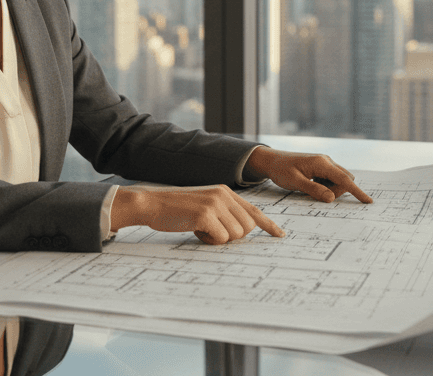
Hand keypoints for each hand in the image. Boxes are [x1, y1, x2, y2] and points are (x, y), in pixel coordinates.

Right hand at [111, 185, 284, 244]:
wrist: (152, 203)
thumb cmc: (177, 209)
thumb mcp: (205, 204)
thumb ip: (224, 212)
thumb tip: (243, 230)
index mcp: (225, 192)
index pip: (254, 211)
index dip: (268, 225)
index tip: (280, 235)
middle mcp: (223, 195)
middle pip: (247, 228)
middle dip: (233, 236)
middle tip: (212, 232)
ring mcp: (215, 204)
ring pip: (235, 235)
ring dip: (219, 239)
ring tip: (201, 229)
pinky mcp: (205, 215)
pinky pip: (221, 238)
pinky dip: (209, 241)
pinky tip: (195, 231)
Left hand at [244, 147, 373, 203]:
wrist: (271, 160)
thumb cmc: (281, 170)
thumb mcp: (295, 182)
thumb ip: (313, 190)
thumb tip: (332, 198)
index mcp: (321, 163)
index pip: (344, 179)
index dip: (357, 191)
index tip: (368, 201)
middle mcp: (326, 161)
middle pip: (344, 179)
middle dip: (338, 191)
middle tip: (317, 194)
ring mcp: (324, 163)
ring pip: (338, 180)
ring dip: (331, 189)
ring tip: (310, 188)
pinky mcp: (321, 167)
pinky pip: (331, 179)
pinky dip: (326, 186)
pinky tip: (311, 185)